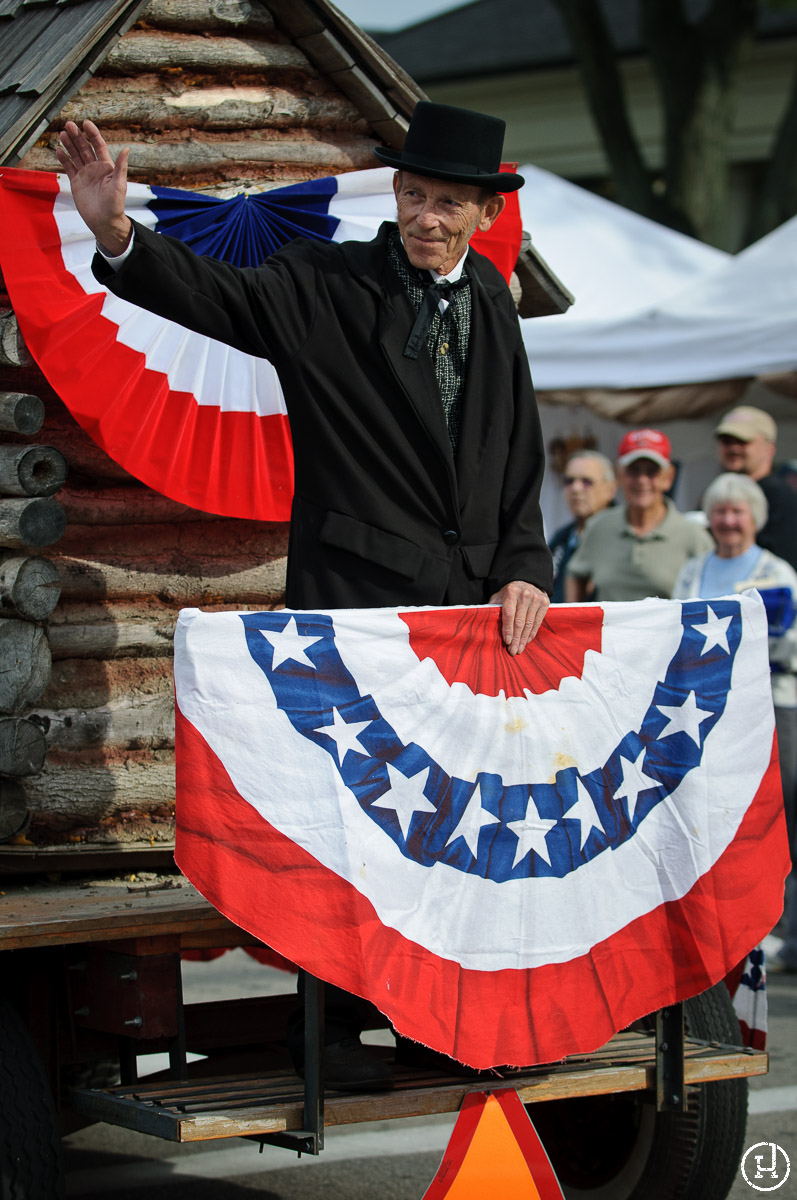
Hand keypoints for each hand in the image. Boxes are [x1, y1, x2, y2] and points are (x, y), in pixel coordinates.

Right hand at [56, 120, 131, 254]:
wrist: (104, 222)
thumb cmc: (115, 205)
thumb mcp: (119, 185)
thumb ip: (120, 167)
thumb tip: (126, 149)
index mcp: (106, 167)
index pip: (98, 145)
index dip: (93, 134)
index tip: (86, 123)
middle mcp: (95, 168)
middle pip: (84, 148)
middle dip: (77, 136)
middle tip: (68, 125)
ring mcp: (85, 174)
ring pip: (75, 155)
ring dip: (69, 144)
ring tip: (62, 134)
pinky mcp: (77, 182)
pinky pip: (69, 167)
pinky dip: (64, 159)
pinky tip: (58, 150)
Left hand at [488, 580, 548, 654]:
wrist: (528, 581)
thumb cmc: (510, 593)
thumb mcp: (499, 596)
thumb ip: (493, 608)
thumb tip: (485, 623)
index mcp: (511, 592)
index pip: (509, 614)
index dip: (508, 629)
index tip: (507, 642)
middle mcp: (525, 594)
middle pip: (520, 621)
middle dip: (516, 638)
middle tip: (513, 651)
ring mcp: (536, 598)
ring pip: (529, 623)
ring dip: (524, 639)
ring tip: (519, 649)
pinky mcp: (545, 603)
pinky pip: (537, 622)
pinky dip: (532, 633)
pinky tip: (526, 641)